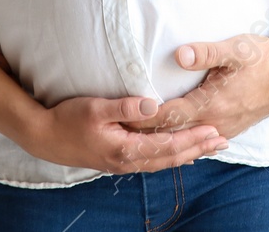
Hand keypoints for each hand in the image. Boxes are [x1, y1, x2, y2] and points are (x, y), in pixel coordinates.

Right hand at [24, 96, 228, 173]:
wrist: (45, 138)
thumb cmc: (69, 118)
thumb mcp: (95, 107)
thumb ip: (125, 106)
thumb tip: (152, 104)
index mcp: (125, 148)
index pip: (168, 145)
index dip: (192, 138)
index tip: (214, 131)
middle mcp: (128, 161)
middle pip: (171, 157)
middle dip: (198, 149)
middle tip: (223, 142)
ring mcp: (124, 164)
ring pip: (163, 162)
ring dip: (188, 154)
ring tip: (209, 148)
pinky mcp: (119, 161)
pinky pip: (152, 162)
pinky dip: (171, 158)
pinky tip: (180, 155)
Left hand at [125, 34, 268, 141]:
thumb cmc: (263, 58)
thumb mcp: (236, 49)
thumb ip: (206, 53)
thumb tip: (179, 56)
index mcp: (211, 103)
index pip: (168, 116)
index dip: (143, 118)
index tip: (120, 116)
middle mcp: (215, 122)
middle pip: (172, 132)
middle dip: (145, 132)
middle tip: (118, 129)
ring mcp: (223, 128)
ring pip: (185, 140)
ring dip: (162, 139)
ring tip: (137, 138)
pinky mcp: (230, 128)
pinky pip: (199, 141)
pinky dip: (182, 142)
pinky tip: (171, 142)